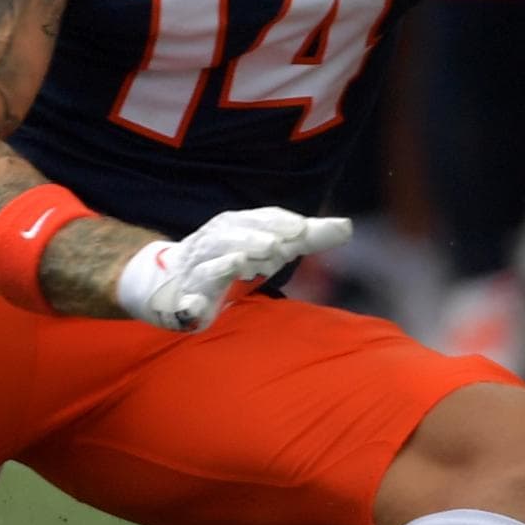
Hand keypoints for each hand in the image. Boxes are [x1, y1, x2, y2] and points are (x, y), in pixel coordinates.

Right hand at [115, 207, 349, 332]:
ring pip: (214, 260)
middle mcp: (216, 240)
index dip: (279, 222)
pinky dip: (193, 300)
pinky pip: (188, 298)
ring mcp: (199, 268)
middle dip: (255, 236)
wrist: (176, 281)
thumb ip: (307, 237)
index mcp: (237, 225)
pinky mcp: (185, 297)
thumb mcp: (272, 244)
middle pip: (236, 232)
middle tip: (278, 244)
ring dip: (230, 259)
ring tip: (249, 260)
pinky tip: (201, 306)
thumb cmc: (233, 258)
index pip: (260, 218)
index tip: (301, 228)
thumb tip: (347, 226)